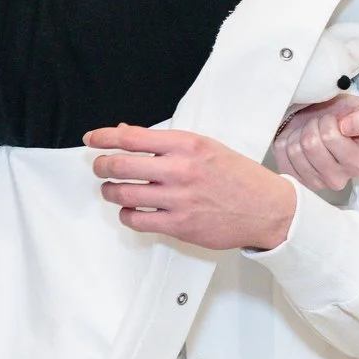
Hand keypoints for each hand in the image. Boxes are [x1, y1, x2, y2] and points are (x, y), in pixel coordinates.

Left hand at [84, 125, 298, 252]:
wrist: (267, 209)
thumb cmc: (237, 176)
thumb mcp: (204, 146)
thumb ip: (165, 141)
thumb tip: (125, 133)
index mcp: (186, 145)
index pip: (131, 137)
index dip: (103, 137)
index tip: (91, 140)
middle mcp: (180, 170)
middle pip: (121, 165)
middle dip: (101, 165)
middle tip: (98, 166)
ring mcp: (179, 199)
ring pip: (124, 194)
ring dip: (109, 191)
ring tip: (111, 189)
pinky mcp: (180, 226)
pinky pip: (137, 220)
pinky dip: (126, 215)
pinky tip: (130, 211)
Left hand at [269, 93, 358, 193]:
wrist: (321, 120)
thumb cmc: (341, 118)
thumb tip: (346, 128)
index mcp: (357, 165)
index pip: (330, 137)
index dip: (327, 122)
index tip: (332, 121)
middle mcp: (337, 180)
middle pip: (310, 144)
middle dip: (312, 126)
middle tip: (318, 124)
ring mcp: (314, 182)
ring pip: (294, 149)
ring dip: (299, 133)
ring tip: (309, 132)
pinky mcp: (294, 179)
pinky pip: (281, 153)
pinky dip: (286, 140)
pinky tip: (298, 140)